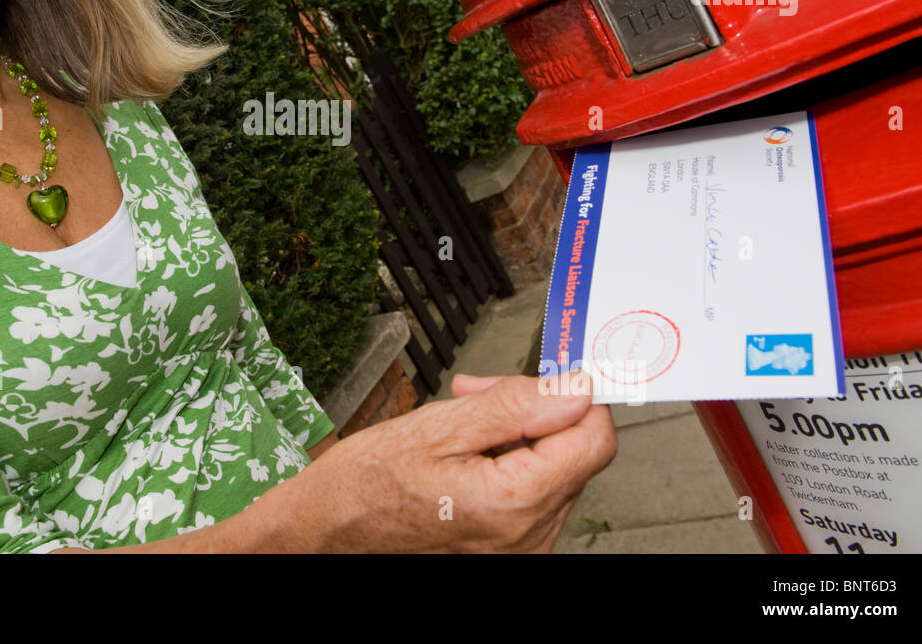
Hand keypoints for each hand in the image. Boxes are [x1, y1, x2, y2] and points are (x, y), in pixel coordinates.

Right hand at [282, 371, 615, 552]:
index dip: (575, 396)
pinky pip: (531, 493)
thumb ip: (516, 406)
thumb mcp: (437, 427)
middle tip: (476, 394)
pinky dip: (505, 463)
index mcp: (516, 504)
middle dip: (531, 412)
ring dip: (514, 435)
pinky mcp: (508, 549)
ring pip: (551, 469)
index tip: (551, 373)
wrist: (326, 532)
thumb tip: (577, 388)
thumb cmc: (365, 486)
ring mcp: (520, 549)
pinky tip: (466, 454)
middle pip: (572, 452)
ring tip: (460, 426)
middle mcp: (528, 537)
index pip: (594, 438)